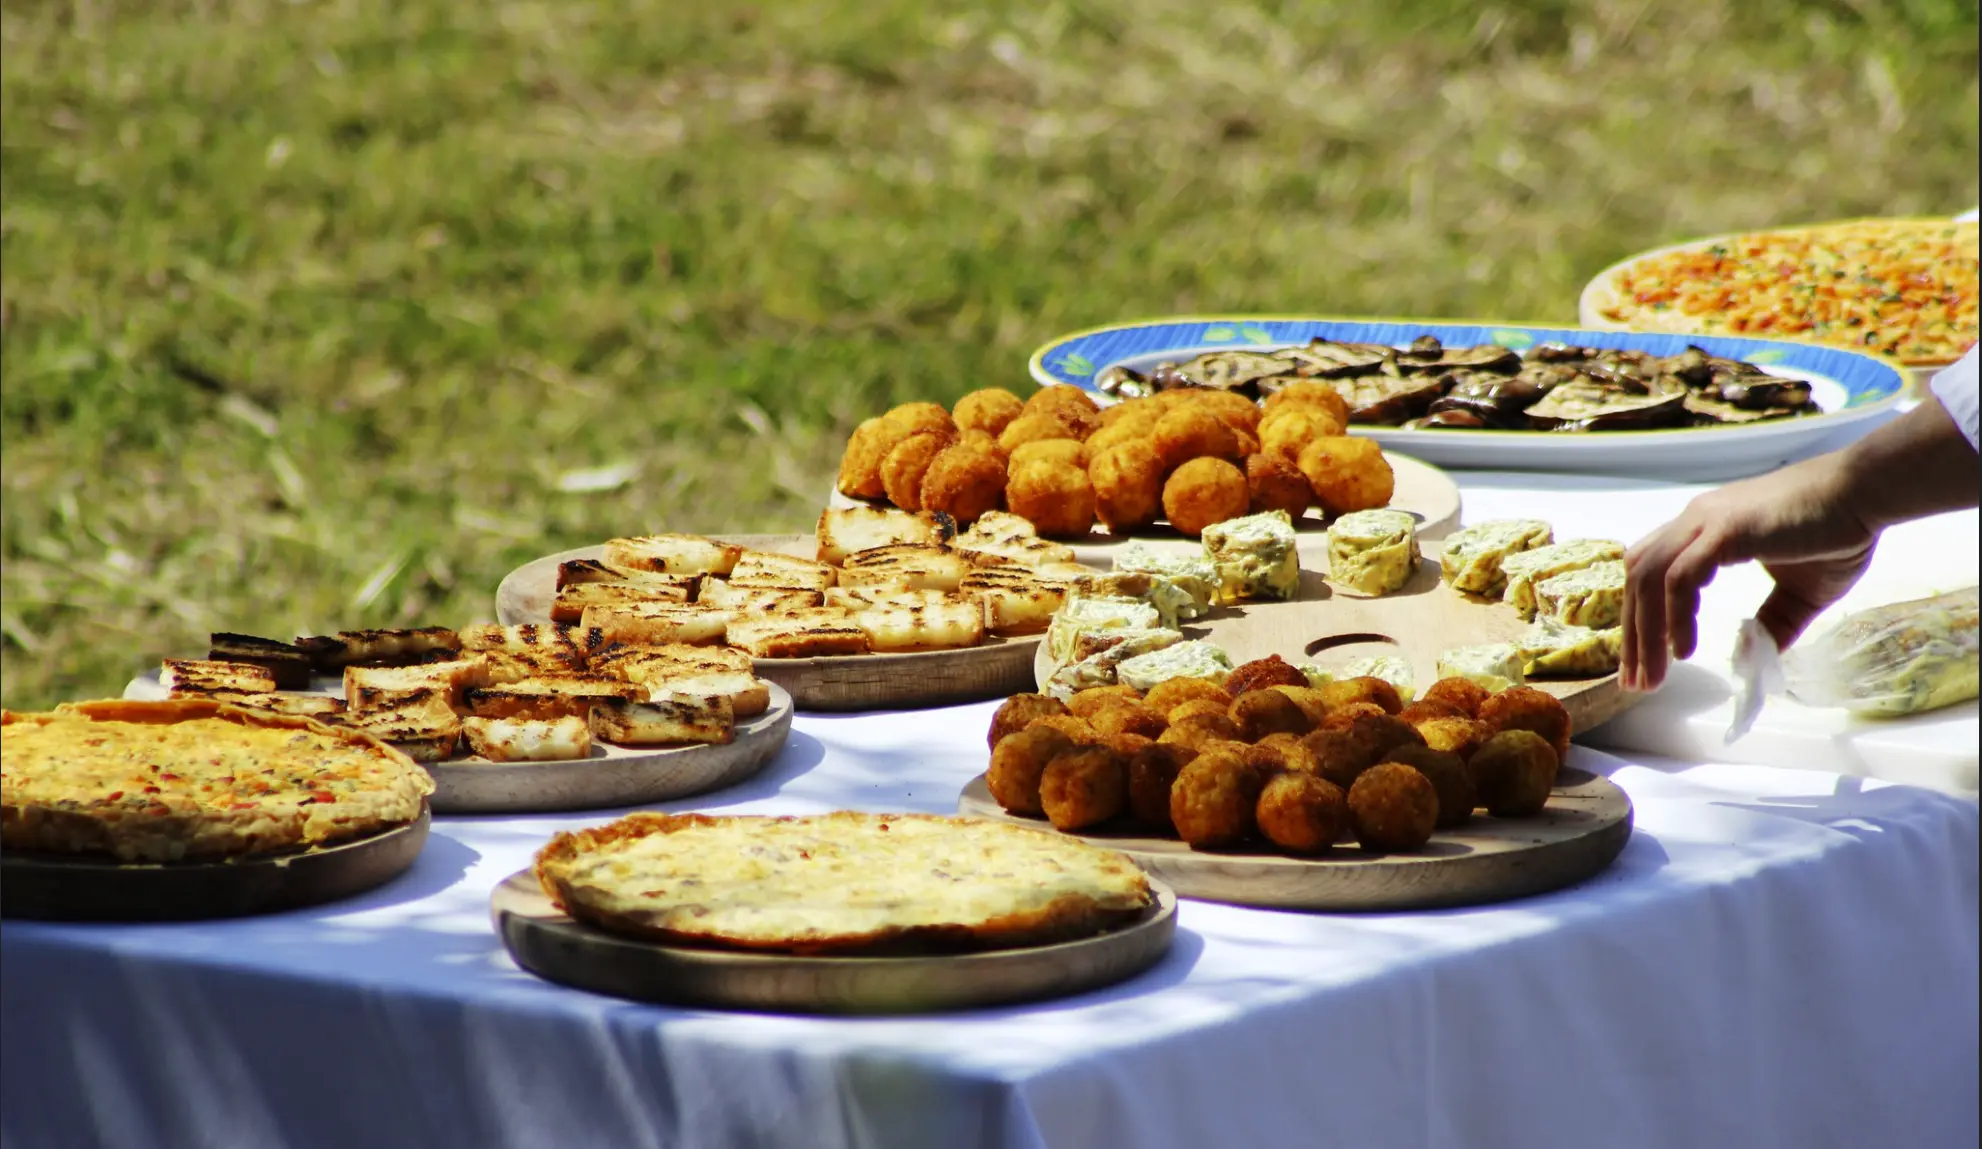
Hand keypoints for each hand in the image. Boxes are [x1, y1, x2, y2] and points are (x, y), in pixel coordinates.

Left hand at [1621, 452, 1875, 691]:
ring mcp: (1706, 523)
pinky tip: (1682, 649)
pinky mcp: (1725, 530)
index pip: (1650, 574)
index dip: (1640, 619)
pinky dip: (1674, 615)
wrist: (1866, 492)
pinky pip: (1680, 578)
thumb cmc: (1838, 532)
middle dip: (1632, 634)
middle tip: (1635, 683)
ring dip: (1645, 633)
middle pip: (1637, 579)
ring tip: (1653, 677)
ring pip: (1649, 579)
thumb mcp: (1800, 592)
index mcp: (1703, 530)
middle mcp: (1694, 522)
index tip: (1642, 665)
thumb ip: (1774, 621)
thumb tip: (1755, 656)